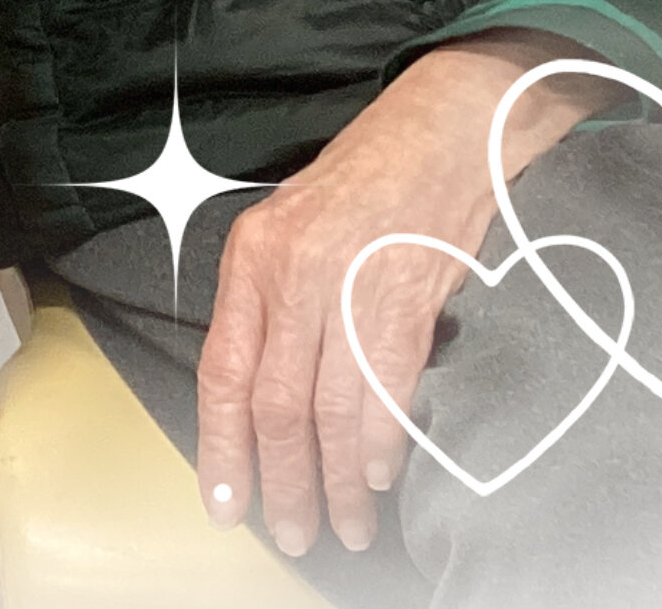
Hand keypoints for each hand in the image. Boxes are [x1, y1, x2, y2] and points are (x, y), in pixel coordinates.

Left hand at [194, 30, 614, 557]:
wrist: (441, 130)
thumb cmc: (366, 177)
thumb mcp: (291, 225)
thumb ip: (273, 302)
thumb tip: (265, 392)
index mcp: (253, 254)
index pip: (223, 369)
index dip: (221, 443)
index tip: (224, 498)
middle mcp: (293, 274)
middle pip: (275, 405)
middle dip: (282, 480)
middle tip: (291, 531)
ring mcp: (349, 289)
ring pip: (330, 413)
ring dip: (337, 481)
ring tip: (342, 524)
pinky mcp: (407, 302)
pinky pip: (385, 394)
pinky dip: (381, 446)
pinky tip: (379, 476)